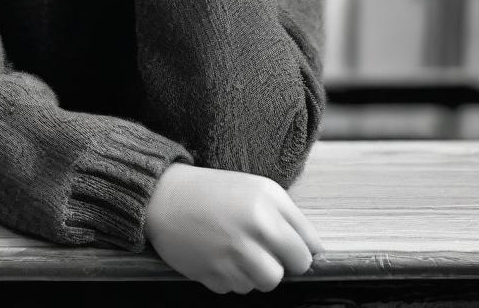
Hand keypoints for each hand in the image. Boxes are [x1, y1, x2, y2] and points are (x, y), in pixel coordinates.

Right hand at [144, 163, 323, 294]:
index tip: (282, 245)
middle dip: (275, 264)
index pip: (305, 253)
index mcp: (265, 206)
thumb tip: (316, 251)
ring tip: (233, 248)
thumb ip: (292, 217)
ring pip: (262, 284)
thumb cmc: (213, 191)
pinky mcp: (211, 275)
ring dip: (252, 272)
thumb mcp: (258, 188)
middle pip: (286, 273)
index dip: (295, 252)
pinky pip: (234, 289)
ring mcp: (230, 256)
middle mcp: (250, 231)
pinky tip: (215, 254)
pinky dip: (228, 277)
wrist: (162, 197)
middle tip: (256, 247)